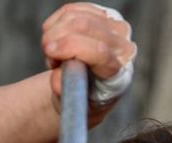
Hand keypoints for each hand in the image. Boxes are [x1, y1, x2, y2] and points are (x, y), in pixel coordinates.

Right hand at [41, 3, 136, 124]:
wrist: (93, 87)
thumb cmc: (83, 95)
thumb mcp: (72, 102)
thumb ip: (64, 92)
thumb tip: (58, 80)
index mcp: (118, 72)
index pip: (99, 51)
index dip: (70, 46)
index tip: (50, 51)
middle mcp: (123, 47)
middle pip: (84, 27)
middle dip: (56, 37)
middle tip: (48, 54)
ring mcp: (115, 28)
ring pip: (75, 16)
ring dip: (54, 32)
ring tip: (54, 52)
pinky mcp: (104, 15)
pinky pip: (72, 10)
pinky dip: (56, 22)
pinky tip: (56, 38)